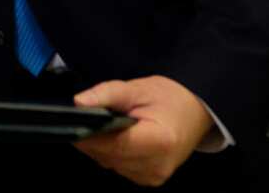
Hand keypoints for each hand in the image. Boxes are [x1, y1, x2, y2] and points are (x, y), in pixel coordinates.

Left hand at [73, 76, 212, 186]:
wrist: (195, 112)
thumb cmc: (170, 98)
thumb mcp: (138, 88)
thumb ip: (107, 94)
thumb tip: (79, 103)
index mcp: (159, 141)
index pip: (113, 144)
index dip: (89, 134)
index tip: (72, 121)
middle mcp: (157, 165)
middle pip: (109, 156)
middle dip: (92, 138)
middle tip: (84, 118)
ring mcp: (153, 176)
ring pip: (110, 163)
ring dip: (101, 146)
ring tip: (105, 125)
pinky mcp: (149, 180)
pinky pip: (118, 167)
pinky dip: (112, 153)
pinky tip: (116, 137)